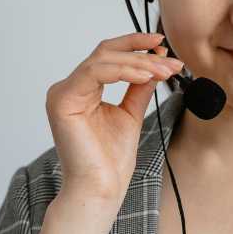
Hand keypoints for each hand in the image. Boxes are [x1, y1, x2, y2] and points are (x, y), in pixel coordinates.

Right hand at [45, 32, 185, 203]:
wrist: (102, 188)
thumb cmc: (111, 160)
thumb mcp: (131, 113)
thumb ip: (138, 87)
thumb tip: (155, 64)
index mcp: (81, 90)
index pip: (107, 55)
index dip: (134, 45)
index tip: (163, 45)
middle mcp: (68, 88)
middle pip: (106, 53)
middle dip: (142, 54)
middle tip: (171, 62)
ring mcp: (62, 93)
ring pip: (103, 59)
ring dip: (138, 63)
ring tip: (164, 71)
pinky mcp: (62, 100)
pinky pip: (95, 72)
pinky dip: (123, 70)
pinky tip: (146, 76)